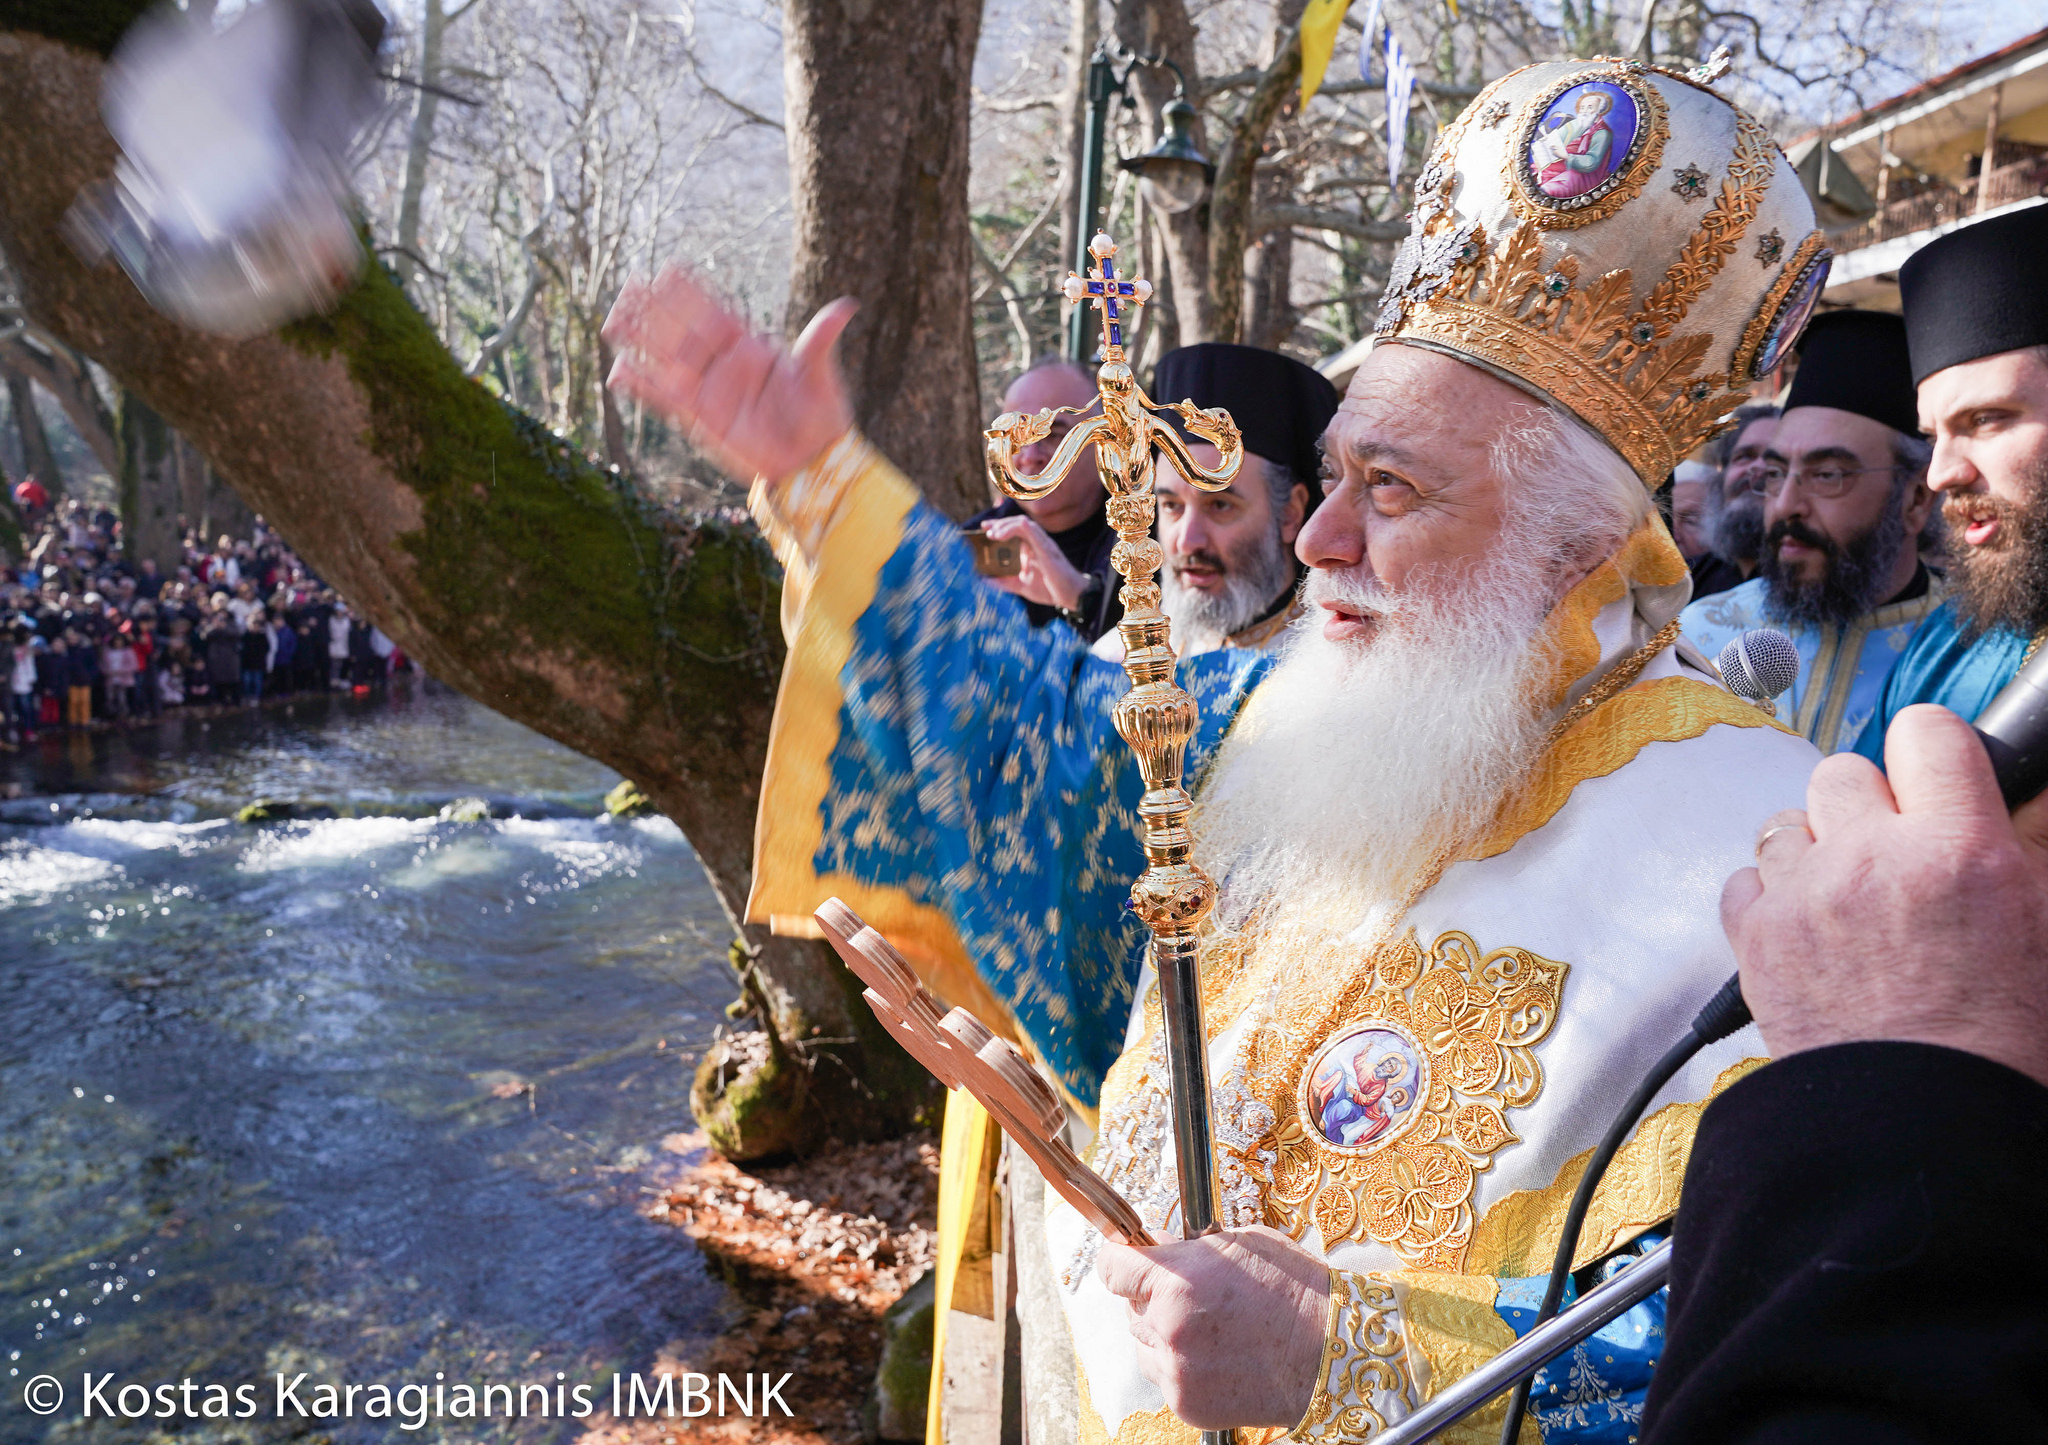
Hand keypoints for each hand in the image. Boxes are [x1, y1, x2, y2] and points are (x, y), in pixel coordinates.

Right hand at [603, 266, 856, 485]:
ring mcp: (709, 389)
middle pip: (683, 329)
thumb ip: (820, 340)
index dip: (692, 291)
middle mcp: (723, 363)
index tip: (668, 267)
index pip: (715, 310)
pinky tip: (619, 371)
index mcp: (749, 345)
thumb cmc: (821, 417)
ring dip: (641, 340)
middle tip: (629, 283)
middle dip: (656, 308)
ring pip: (667, 358)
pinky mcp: (700, 418)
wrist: (813, 462)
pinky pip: (664, 399)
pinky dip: (643, 385)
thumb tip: (848, 305)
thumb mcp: (821, 376)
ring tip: (612, 319)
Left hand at [978, 514, 1089, 611]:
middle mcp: (1037, 542)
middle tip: (985, 529)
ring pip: (1023, 523)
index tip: (984, 528)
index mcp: (1032, 548)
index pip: (1014, 530)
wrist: (1072, 596)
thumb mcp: (1021, 586)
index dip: (999, 526)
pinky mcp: (1046, 547)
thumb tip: (985, 580)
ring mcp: (1042, 543)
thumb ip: (1005, 582)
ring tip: (992, 534)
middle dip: (999, 523)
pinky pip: (1032, 530)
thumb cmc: (1050, 589)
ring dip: (1006, 525)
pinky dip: (1017, 528)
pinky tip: (1003, 533)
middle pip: (1017, 523)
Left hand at [1096, 1226, 1329, 1430]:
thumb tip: (1156, 1247)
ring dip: (1162, 1333)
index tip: (1128, 1257)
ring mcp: (1176, 1371)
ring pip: (1144, 1344)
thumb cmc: (1293, 1288)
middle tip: (1190, 1292)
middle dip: (1152, 1295)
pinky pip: (1165, 1376)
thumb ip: (1187, 1248)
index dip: (1121, 1257)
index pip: (1111, 1267)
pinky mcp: (1186, 1404)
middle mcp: (1167, 1327)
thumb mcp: (1239, 1243)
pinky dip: (1181, 1366)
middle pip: (1129, 1305)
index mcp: (1175, 1281)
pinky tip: (1217, 1356)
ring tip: (1209, 1328)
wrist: (1330, 1351)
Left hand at [1722, 704, 2047, 1086]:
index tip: (1936, 777)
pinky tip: (1809, 934)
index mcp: (1961, 851)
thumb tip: (2021, 799)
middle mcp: (1873, 860)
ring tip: (1852, 904)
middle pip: (1845, 772)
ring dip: (1816, 853)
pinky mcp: (1754, 941)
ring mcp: (1805, 898)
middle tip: (1897, 857)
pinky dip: (1770, 900)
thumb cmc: (2003, 1047)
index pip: (1929, 732)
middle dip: (1869, 807)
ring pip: (1788, 824)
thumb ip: (2030, 851)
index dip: (1933, 751)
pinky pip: (1744, 880)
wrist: (1930, 1134)